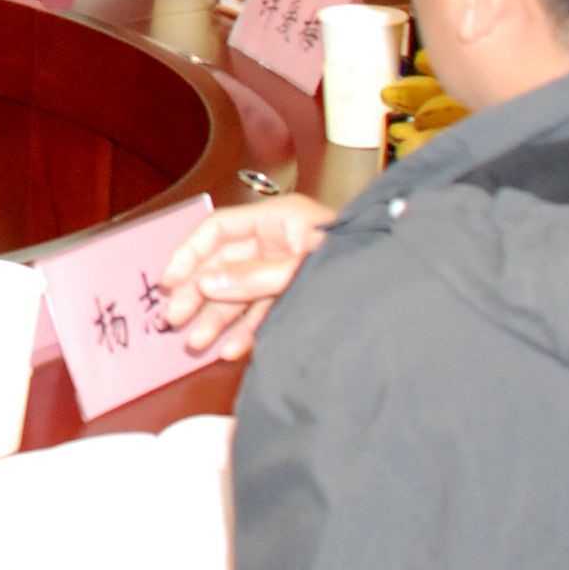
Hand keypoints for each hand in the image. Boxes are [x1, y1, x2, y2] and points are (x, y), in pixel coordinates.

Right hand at [152, 194, 338, 361]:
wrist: (399, 288)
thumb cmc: (356, 259)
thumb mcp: (298, 266)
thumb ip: (252, 277)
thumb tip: (206, 282)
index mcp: (278, 220)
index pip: (218, 229)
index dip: (189, 253)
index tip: (168, 282)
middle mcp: (280, 242)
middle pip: (224, 265)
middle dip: (198, 294)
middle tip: (174, 320)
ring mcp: (290, 271)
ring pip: (241, 294)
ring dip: (217, 319)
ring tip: (196, 344)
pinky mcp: (300, 297)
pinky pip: (265, 313)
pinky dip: (247, 331)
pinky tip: (231, 350)